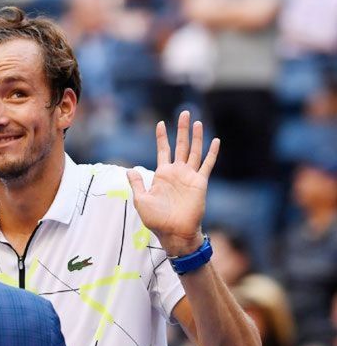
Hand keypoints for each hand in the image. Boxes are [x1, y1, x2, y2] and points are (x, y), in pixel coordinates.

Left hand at [127, 110, 218, 255]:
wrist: (174, 232)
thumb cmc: (156, 219)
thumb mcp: (141, 200)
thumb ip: (137, 184)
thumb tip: (129, 170)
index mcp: (162, 174)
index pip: (163, 150)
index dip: (162, 137)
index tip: (160, 123)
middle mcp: (177, 172)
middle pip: (180, 145)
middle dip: (182, 129)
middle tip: (184, 113)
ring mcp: (189, 176)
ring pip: (194, 151)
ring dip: (196, 136)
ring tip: (197, 121)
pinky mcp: (200, 182)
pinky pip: (207, 164)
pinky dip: (212, 153)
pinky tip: (215, 140)